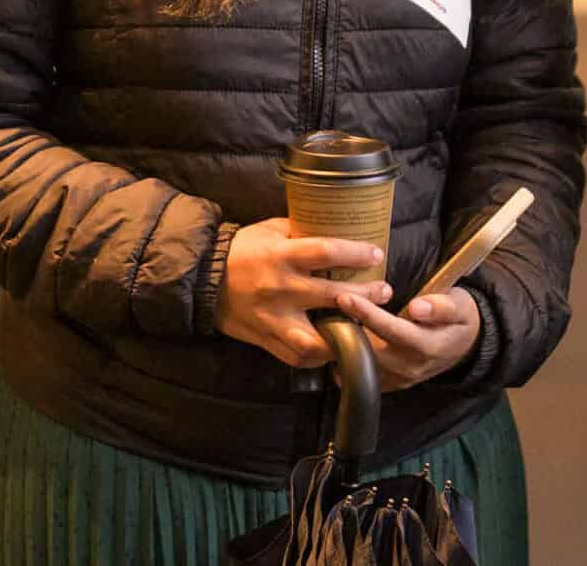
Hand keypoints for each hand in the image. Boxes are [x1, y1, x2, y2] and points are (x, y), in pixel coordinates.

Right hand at [217, 218, 387, 367]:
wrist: (202, 278)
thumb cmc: (241, 249)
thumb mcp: (271, 230)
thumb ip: (302, 232)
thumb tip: (338, 229)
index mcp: (280, 255)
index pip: (326, 252)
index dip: (356, 253)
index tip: (376, 253)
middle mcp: (278, 289)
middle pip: (330, 295)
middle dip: (365, 295)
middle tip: (384, 291)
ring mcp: (271, 319)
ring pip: (314, 340)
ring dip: (342, 336)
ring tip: (361, 328)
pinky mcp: (264, 339)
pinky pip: (296, 357)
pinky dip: (318, 356)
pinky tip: (333, 347)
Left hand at [333, 286, 482, 389]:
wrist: (466, 345)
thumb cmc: (460, 318)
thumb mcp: (460, 306)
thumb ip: (441, 306)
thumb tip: (417, 307)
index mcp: (429, 346)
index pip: (392, 330)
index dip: (367, 314)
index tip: (345, 298)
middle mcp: (412, 367)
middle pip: (371, 350)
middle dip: (346, 329)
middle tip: (324, 307)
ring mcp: (401, 379)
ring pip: (363, 364)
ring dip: (345, 345)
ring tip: (327, 321)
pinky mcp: (393, 385)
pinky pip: (364, 376)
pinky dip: (349, 360)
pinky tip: (341, 342)